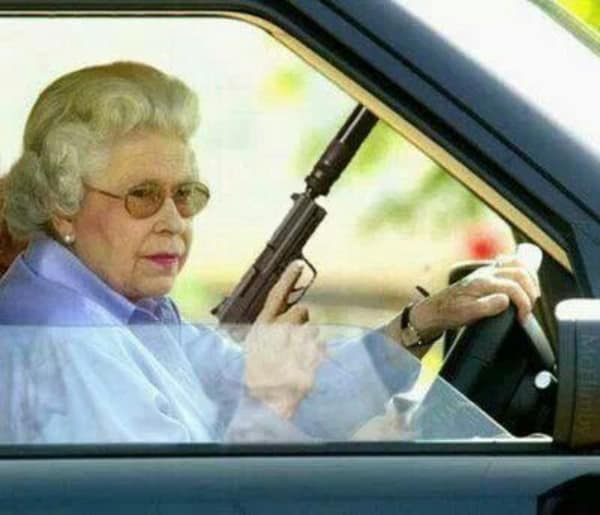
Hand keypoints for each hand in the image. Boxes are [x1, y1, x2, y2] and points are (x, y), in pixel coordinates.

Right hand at [244, 261, 323, 418]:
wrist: (266, 401)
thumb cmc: (260, 373)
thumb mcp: (256, 345)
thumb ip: (271, 325)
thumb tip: (291, 311)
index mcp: (262, 326)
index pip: (276, 295)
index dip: (287, 279)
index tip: (298, 265)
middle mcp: (278, 330)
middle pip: (301, 311)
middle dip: (301, 322)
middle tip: (292, 339)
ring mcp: (295, 344)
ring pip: (312, 331)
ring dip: (307, 342)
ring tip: (293, 358)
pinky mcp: (310, 357)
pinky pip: (319, 349)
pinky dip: (314, 357)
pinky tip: (301, 368)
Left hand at [410, 253, 540, 337]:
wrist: (437, 309)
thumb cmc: (451, 312)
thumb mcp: (467, 314)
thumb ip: (487, 307)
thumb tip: (506, 300)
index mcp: (482, 283)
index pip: (514, 288)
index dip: (524, 304)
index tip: (523, 318)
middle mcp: (486, 273)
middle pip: (520, 272)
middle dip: (531, 290)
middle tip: (529, 308)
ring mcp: (487, 271)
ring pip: (517, 264)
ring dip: (530, 277)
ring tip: (532, 294)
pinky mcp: (487, 273)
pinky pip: (508, 263)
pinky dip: (521, 268)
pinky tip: (524, 278)